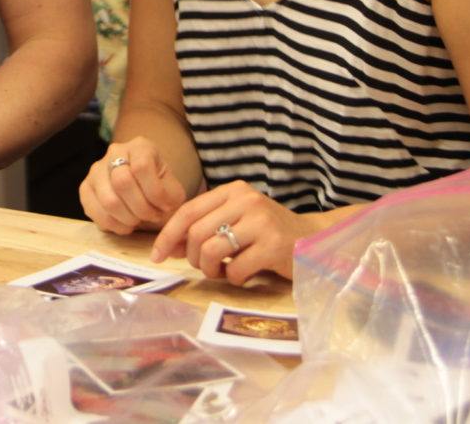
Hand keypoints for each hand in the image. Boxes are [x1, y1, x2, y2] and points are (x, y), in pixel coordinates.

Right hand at [80, 137, 188, 233]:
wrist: (144, 193)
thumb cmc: (159, 190)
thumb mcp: (173, 190)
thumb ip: (171, 195)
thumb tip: (161, 204)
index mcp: (140, 147)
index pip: (142, 167)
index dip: (155, 193)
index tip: (164, 206)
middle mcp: (114, 152)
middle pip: (122, 182)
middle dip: (141, 208)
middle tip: (150, 216)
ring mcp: (96, 170)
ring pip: (108, 200)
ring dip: (128, 219)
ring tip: (138, 221)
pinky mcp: (85, 188)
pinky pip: (94, 211)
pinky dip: (113, 224)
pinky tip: (124, 225)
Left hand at [149, 179, 321, 283]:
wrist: (312, 240)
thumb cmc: (267, 234)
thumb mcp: (235, 222)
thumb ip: (205, 229)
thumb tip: (169, 246)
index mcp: (233, 191)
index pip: (188, 210)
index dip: (168, 234)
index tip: (157, 255)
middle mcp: (246, 201)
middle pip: (197, 233)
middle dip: (193, 258)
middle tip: (206, 268)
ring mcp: (261, 222)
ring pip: (212, 250)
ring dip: (211, 270)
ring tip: (223, 272)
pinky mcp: (274, 246)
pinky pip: (236, 269)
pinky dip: (234, 279)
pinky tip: (244, 275)